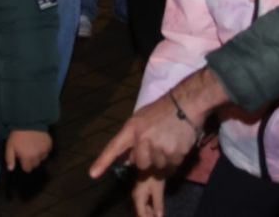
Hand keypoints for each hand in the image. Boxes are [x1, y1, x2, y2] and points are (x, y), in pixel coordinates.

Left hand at [4, 129, 51, 171]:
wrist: (28, 122)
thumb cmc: (17, 135)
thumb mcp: (9, 146)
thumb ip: (10, 158)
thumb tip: (10, 169)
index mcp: (27, 158)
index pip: (27, 169)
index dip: (24, 164)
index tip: (22, 158)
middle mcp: (37, 156)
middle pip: (35, 165)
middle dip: (31, 160)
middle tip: (27, 151)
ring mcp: (44, 151)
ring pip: (41, 159)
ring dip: (38, 155)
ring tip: (33, 146)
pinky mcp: (49, 145)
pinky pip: (47, 151)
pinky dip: (43, 149)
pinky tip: (38, 143)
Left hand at [89, 69, 222, 176]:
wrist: (185, 104)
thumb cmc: (161, 110)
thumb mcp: (141, 119)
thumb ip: (133, 138)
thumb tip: (126, 159)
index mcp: (132, 128)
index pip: (114, 147)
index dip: (103, 162)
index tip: (93, 174)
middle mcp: (143, 139)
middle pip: (140, 164)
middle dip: (147, 160)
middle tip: (156, 146)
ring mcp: (158, 147)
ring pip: (157, 167)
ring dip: (162, 160)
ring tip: (168, 143)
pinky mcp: (174, 154)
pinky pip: (171, 166)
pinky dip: (173, 160)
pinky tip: (176, 146)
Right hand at [131, 173, 166, 216]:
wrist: (151, 164)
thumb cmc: (154, 176)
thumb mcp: (158, 190)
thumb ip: (158, 204)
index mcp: (138, 198)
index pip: (141, 215)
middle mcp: (136, 198)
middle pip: (141, 213)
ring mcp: (138, 196)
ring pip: (143, 209)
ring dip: (150, 214)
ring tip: (159, 215)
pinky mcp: (141, 194)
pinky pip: (145, 205)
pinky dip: (150, 209)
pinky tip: (157, 210)